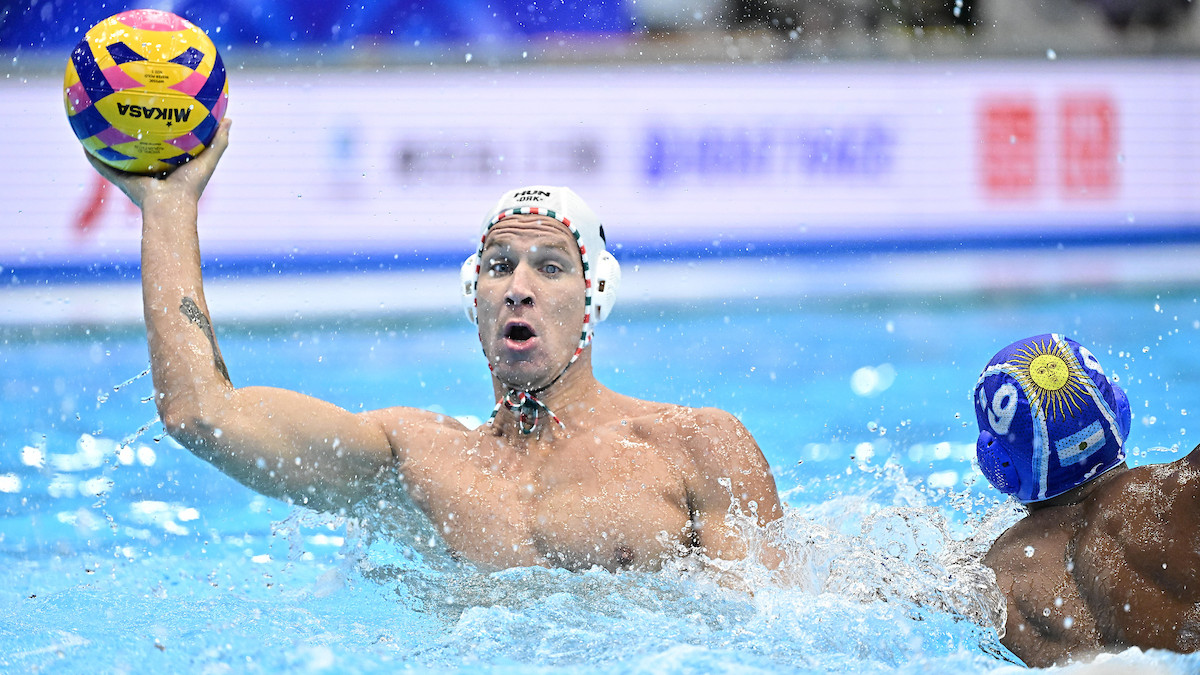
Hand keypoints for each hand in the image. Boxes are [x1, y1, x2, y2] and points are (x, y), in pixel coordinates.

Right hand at [84, 118, 232, 209]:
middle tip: (125, 110)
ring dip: (107, 141)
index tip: (157, 111)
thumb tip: (229, 119)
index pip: (163, 144)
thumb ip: (219, 141)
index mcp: (168, 166)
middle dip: (132, 132)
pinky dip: (92, 156)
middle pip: (138, 147)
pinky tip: (82, 141)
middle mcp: (149, 170)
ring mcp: (133, 175)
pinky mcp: (120, 180)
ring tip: (98, 120)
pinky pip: (101, 166)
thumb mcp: (208, 160)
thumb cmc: (190, 186)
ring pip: (117, 156)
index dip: (160, 130)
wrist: (170, 207)